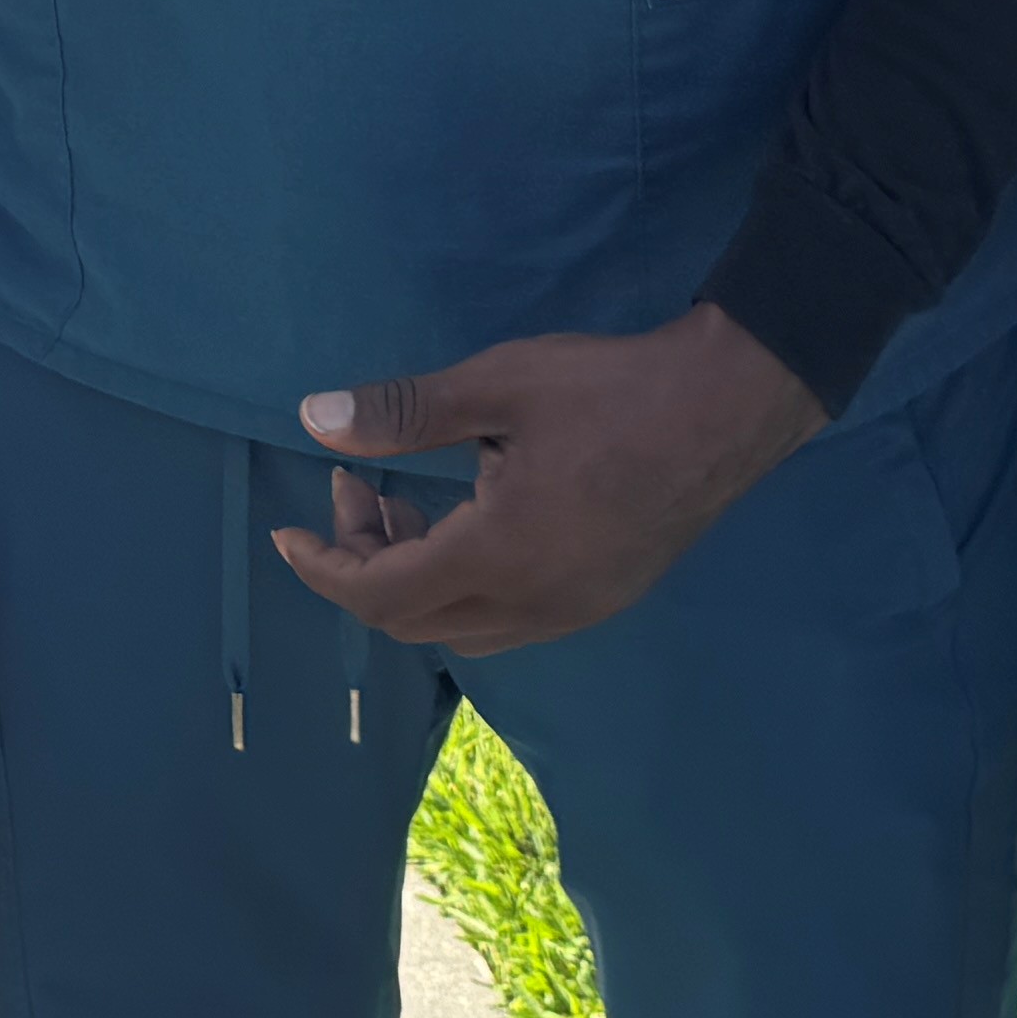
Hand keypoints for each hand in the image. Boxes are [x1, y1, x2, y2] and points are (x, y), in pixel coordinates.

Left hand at [268, 305, 828, 658]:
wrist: (729, 405)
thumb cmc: (610, 391)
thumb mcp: (496, 387)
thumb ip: (402, 412)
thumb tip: (313, 419)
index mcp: (501, 558)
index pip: (382, 595)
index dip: (323, 569)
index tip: (287, 533)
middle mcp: (536, 605)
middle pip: (414, 622)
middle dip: (362, 566)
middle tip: (355, 489)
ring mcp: (575, 610)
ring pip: (462, 629)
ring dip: (414, 581)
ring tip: (404, 504)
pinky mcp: (603, 598)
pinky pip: (507, 620)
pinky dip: (462, 585)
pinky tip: (467, 521)